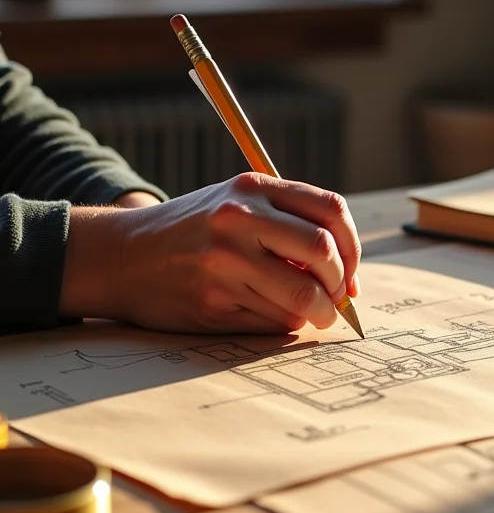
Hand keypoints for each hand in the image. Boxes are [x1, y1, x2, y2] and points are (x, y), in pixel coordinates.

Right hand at [60, 173, 361, 333]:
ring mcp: (225, 262)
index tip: (349, 272)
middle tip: (337, 300)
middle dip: (340, 284)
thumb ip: (288, 223)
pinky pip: (273, 321)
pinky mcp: (213, 301)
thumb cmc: (193, 231)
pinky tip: (272, 314)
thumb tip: (347, 274)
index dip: (353, 247)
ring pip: (302, 296)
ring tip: (314, 315)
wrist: (122, 256)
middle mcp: (239, 219)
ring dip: (318, 314)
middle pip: (324, 252)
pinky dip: (286, 324)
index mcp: (253, 188)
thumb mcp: (236, 204)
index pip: (331, 211)